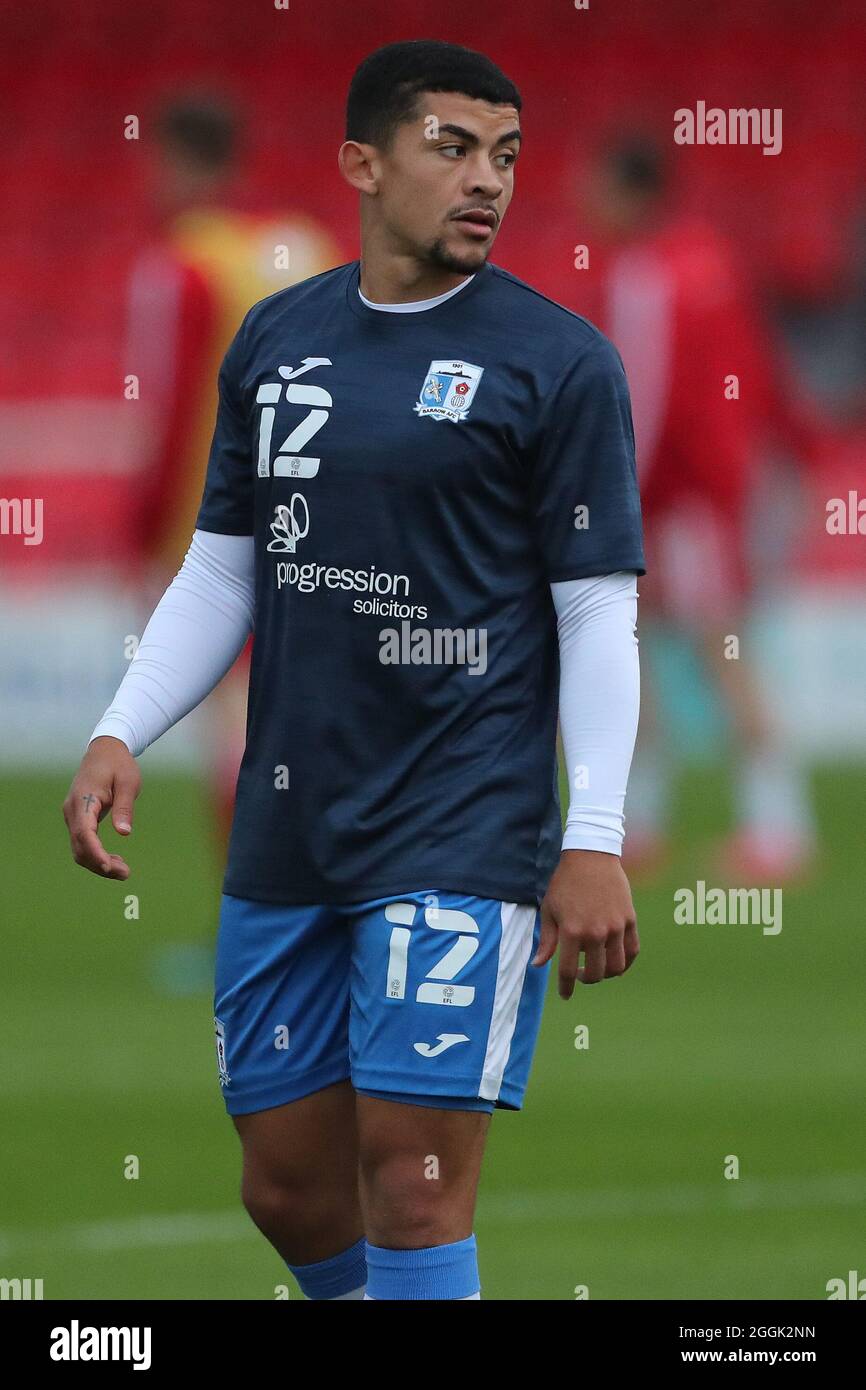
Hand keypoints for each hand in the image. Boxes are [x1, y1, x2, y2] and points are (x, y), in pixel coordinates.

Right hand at [61, 736, 140, 878]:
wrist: (105, 751)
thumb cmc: (119, 764)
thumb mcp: (129, 782)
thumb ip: (124, 807)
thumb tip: (124, 833)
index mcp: (84, 799)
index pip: (84, 832)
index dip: (95, 853)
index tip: (109, 867)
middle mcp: (73, 810)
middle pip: (80, 846)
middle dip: (100, 864)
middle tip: (126, 874)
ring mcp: (72, 815)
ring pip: (79, 848)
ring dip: (98, 863)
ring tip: (123, 872)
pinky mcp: (77, 819)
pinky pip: (82, 843)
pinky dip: (96, 855)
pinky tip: (114, 861)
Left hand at [534, 849, 638, 996]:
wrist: (591, 856)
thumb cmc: (564, 882)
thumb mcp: (549, 909)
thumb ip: (547, 940)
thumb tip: (538, 965)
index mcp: (572, 931)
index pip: (567, 971)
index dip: (565, 987)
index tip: (565, 995)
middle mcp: (595, 932)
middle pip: (594, 973)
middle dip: (585, 980)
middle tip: (579, 974)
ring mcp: (616, 927)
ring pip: (616, 968)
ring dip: (605, 974)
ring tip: (596, 967)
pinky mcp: (630, 920)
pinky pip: (632, 951)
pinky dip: (625, 962)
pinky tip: (614, 961)